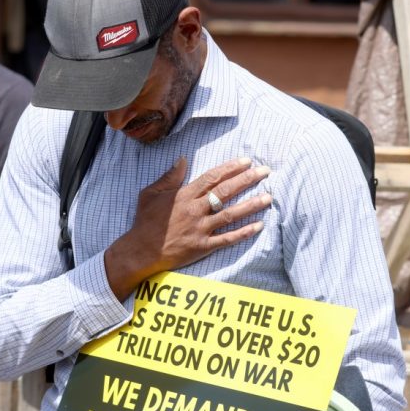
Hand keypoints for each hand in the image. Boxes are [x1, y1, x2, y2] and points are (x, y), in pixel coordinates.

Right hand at [105, 157, 271, 299]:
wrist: (141, 251)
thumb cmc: (145, 222)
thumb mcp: (151, 194)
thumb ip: (169, 177)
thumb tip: (183, 159)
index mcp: (184, 195)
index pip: (212, 177)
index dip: (231, 168)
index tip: (247, 161)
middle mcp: (195, 210)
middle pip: (226, 191)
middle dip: (247, 180)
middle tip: (265, 172)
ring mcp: (200, 228)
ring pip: (231, 214)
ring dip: (251, 205)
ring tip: (269, 197)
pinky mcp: (203, 246)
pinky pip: (227, 239)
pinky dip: (243, 233)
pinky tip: (259, 226)